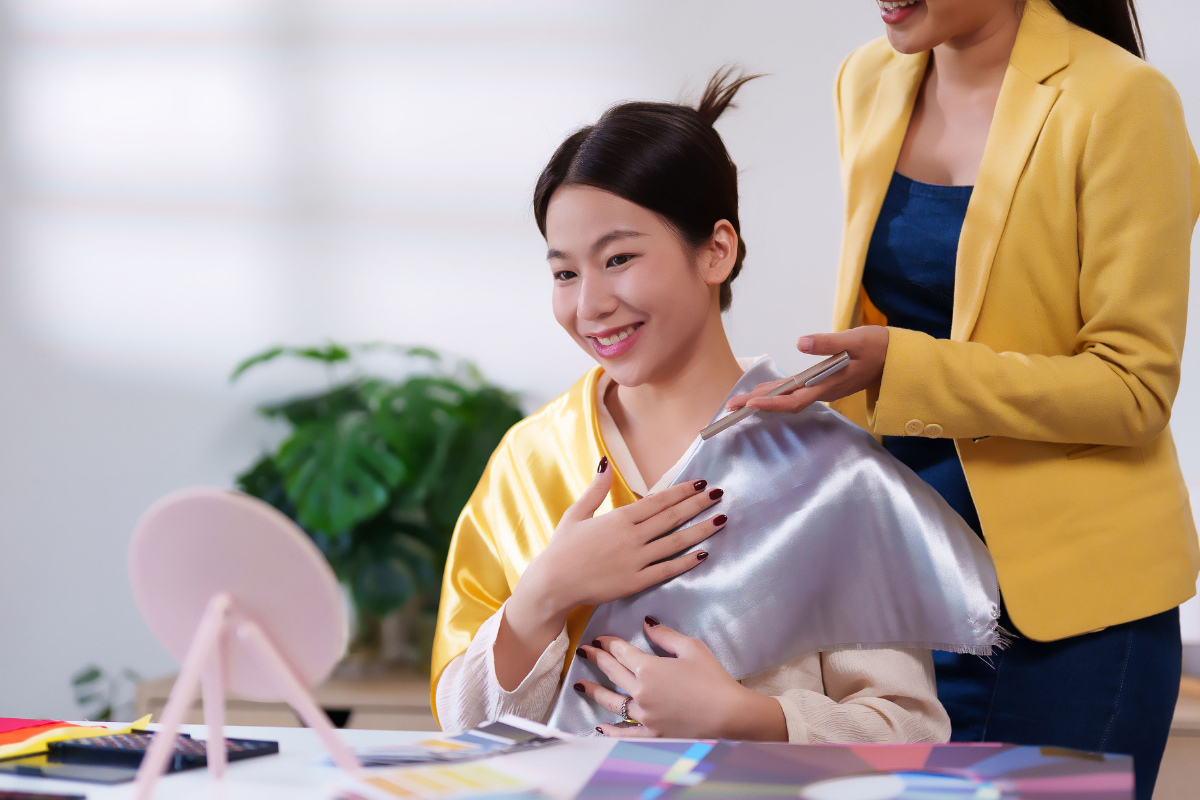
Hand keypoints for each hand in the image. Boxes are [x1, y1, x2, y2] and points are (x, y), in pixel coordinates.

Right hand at [496, 460, 726, 689]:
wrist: (553, 583)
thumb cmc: (561, 548)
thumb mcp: (576, 513)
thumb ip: (596, 489)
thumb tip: (605, 462)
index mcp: (618, 518)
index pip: (658, 501)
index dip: (681, 491)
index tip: (699, 483)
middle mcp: (632, 537)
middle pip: (672, 518)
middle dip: (697, 504)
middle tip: (719, 494)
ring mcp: (636, 560)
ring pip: (675, 542)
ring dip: (700, 530)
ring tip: (720, 520)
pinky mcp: (636, 581)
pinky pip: (667, 569)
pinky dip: (686, 561)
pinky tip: (703, 554)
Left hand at [574, 618, 786, 740]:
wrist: (729, 714)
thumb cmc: (713, 678)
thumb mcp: (692, 648)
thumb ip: (665, 635)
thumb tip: (647, 622)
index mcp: (649, 668)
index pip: (621, 651)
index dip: (608, 643)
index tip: (600, 638)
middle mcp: (641, 692)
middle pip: (612, 672)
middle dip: (596, 659)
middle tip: (584, 652)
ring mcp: (644, 715)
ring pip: (612, 702)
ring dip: (594, 691)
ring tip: (580, 685)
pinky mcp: (652, 734)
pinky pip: (625, 734)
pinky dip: (610, 731)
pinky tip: (599, 727)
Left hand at [726, 326, 888, 415]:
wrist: (898, 360)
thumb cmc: (879, 347)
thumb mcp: (855, 339)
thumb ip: (827, 342)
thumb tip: (800, 342)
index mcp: (828, 385)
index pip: (794, 400)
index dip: (771, 403)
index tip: (750, 404)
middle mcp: (822, 391)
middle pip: (784, 403)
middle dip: (756, 404)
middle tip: (729, 407)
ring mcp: (823, 389)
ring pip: (789, 398)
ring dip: (764, 399)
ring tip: (738, 402)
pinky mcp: (824, 384)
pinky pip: (796, 392)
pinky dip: (778, 393)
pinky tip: (764, 391)